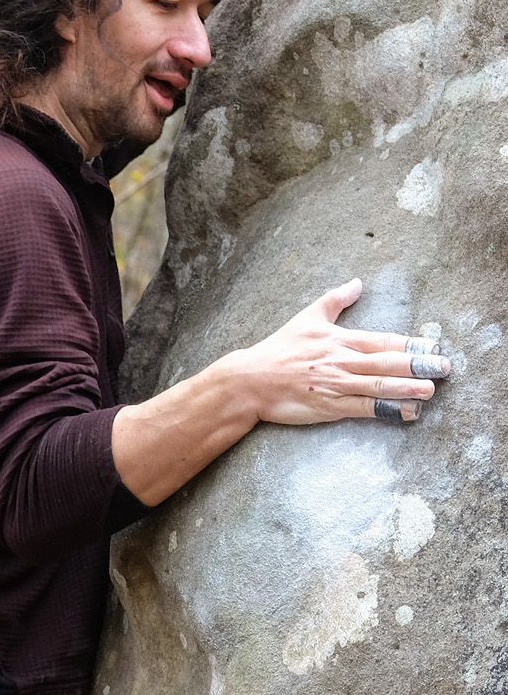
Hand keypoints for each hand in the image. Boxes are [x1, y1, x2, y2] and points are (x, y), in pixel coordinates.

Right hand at [230, 279, 449, 426]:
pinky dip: (386, 410)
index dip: (410, 344)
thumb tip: (357, 283)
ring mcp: (336, 385)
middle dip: (418, 365)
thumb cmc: (278, 350)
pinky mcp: (328, 407)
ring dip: (406, 387)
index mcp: (340, 339)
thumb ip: (335, 299)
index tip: (432, 346)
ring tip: (430, 390)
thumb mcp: (307, 317)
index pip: (383, 340)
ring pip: (378, 385)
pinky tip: (406, 412)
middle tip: (444, 367)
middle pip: (387, 362)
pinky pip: (363, 408)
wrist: (250, 381)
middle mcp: (342, 361)